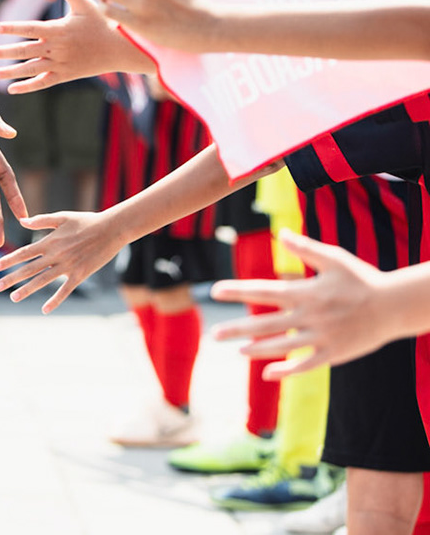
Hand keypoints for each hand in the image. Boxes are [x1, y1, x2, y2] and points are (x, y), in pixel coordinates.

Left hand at [0, 0, 152, 92]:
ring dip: (9, 72)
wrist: (121, 49)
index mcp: (58, 30)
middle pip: (24, 50)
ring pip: (31, 69)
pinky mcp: (65, 75)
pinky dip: (28, 86)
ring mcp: (60, 64)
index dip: (12, 28)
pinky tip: (11, 89)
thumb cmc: (102, 24)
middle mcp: (57, 48)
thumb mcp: (85, 4)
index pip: (30, 28)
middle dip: (1, 52)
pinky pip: (44, 82)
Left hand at [0, 209, 124, 311]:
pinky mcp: (80, 274)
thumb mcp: (62, 217)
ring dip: (27, 290)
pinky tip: (45, 309)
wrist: (112, 229)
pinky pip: (65, 290)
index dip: (8, 260)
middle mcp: (56, 255)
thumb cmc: (86, 220)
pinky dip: (55, 300)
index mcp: (49, 241)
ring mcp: (68, 266)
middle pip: (29, 269)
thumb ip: (41, 221)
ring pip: (43, 281)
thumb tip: (22, 221)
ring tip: (13, 298)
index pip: (24, 252)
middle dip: (11, 278)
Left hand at [211, 230, 396, 375]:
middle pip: (266, 324)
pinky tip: (267, 374)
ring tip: (236, 351)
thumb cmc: (362, 279)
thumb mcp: (334, 258)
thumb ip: (305, 248)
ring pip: (283, 346)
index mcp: (306, 292)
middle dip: (238, 329)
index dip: (238, 291)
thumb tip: (282, 233)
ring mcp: (322, 336)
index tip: (214, 291)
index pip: (264, 291)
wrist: (394, 306)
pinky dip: (287, 370)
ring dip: (257, 350)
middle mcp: (310, 315)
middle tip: (213, 334)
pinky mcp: (334, 353)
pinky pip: (306, 364)